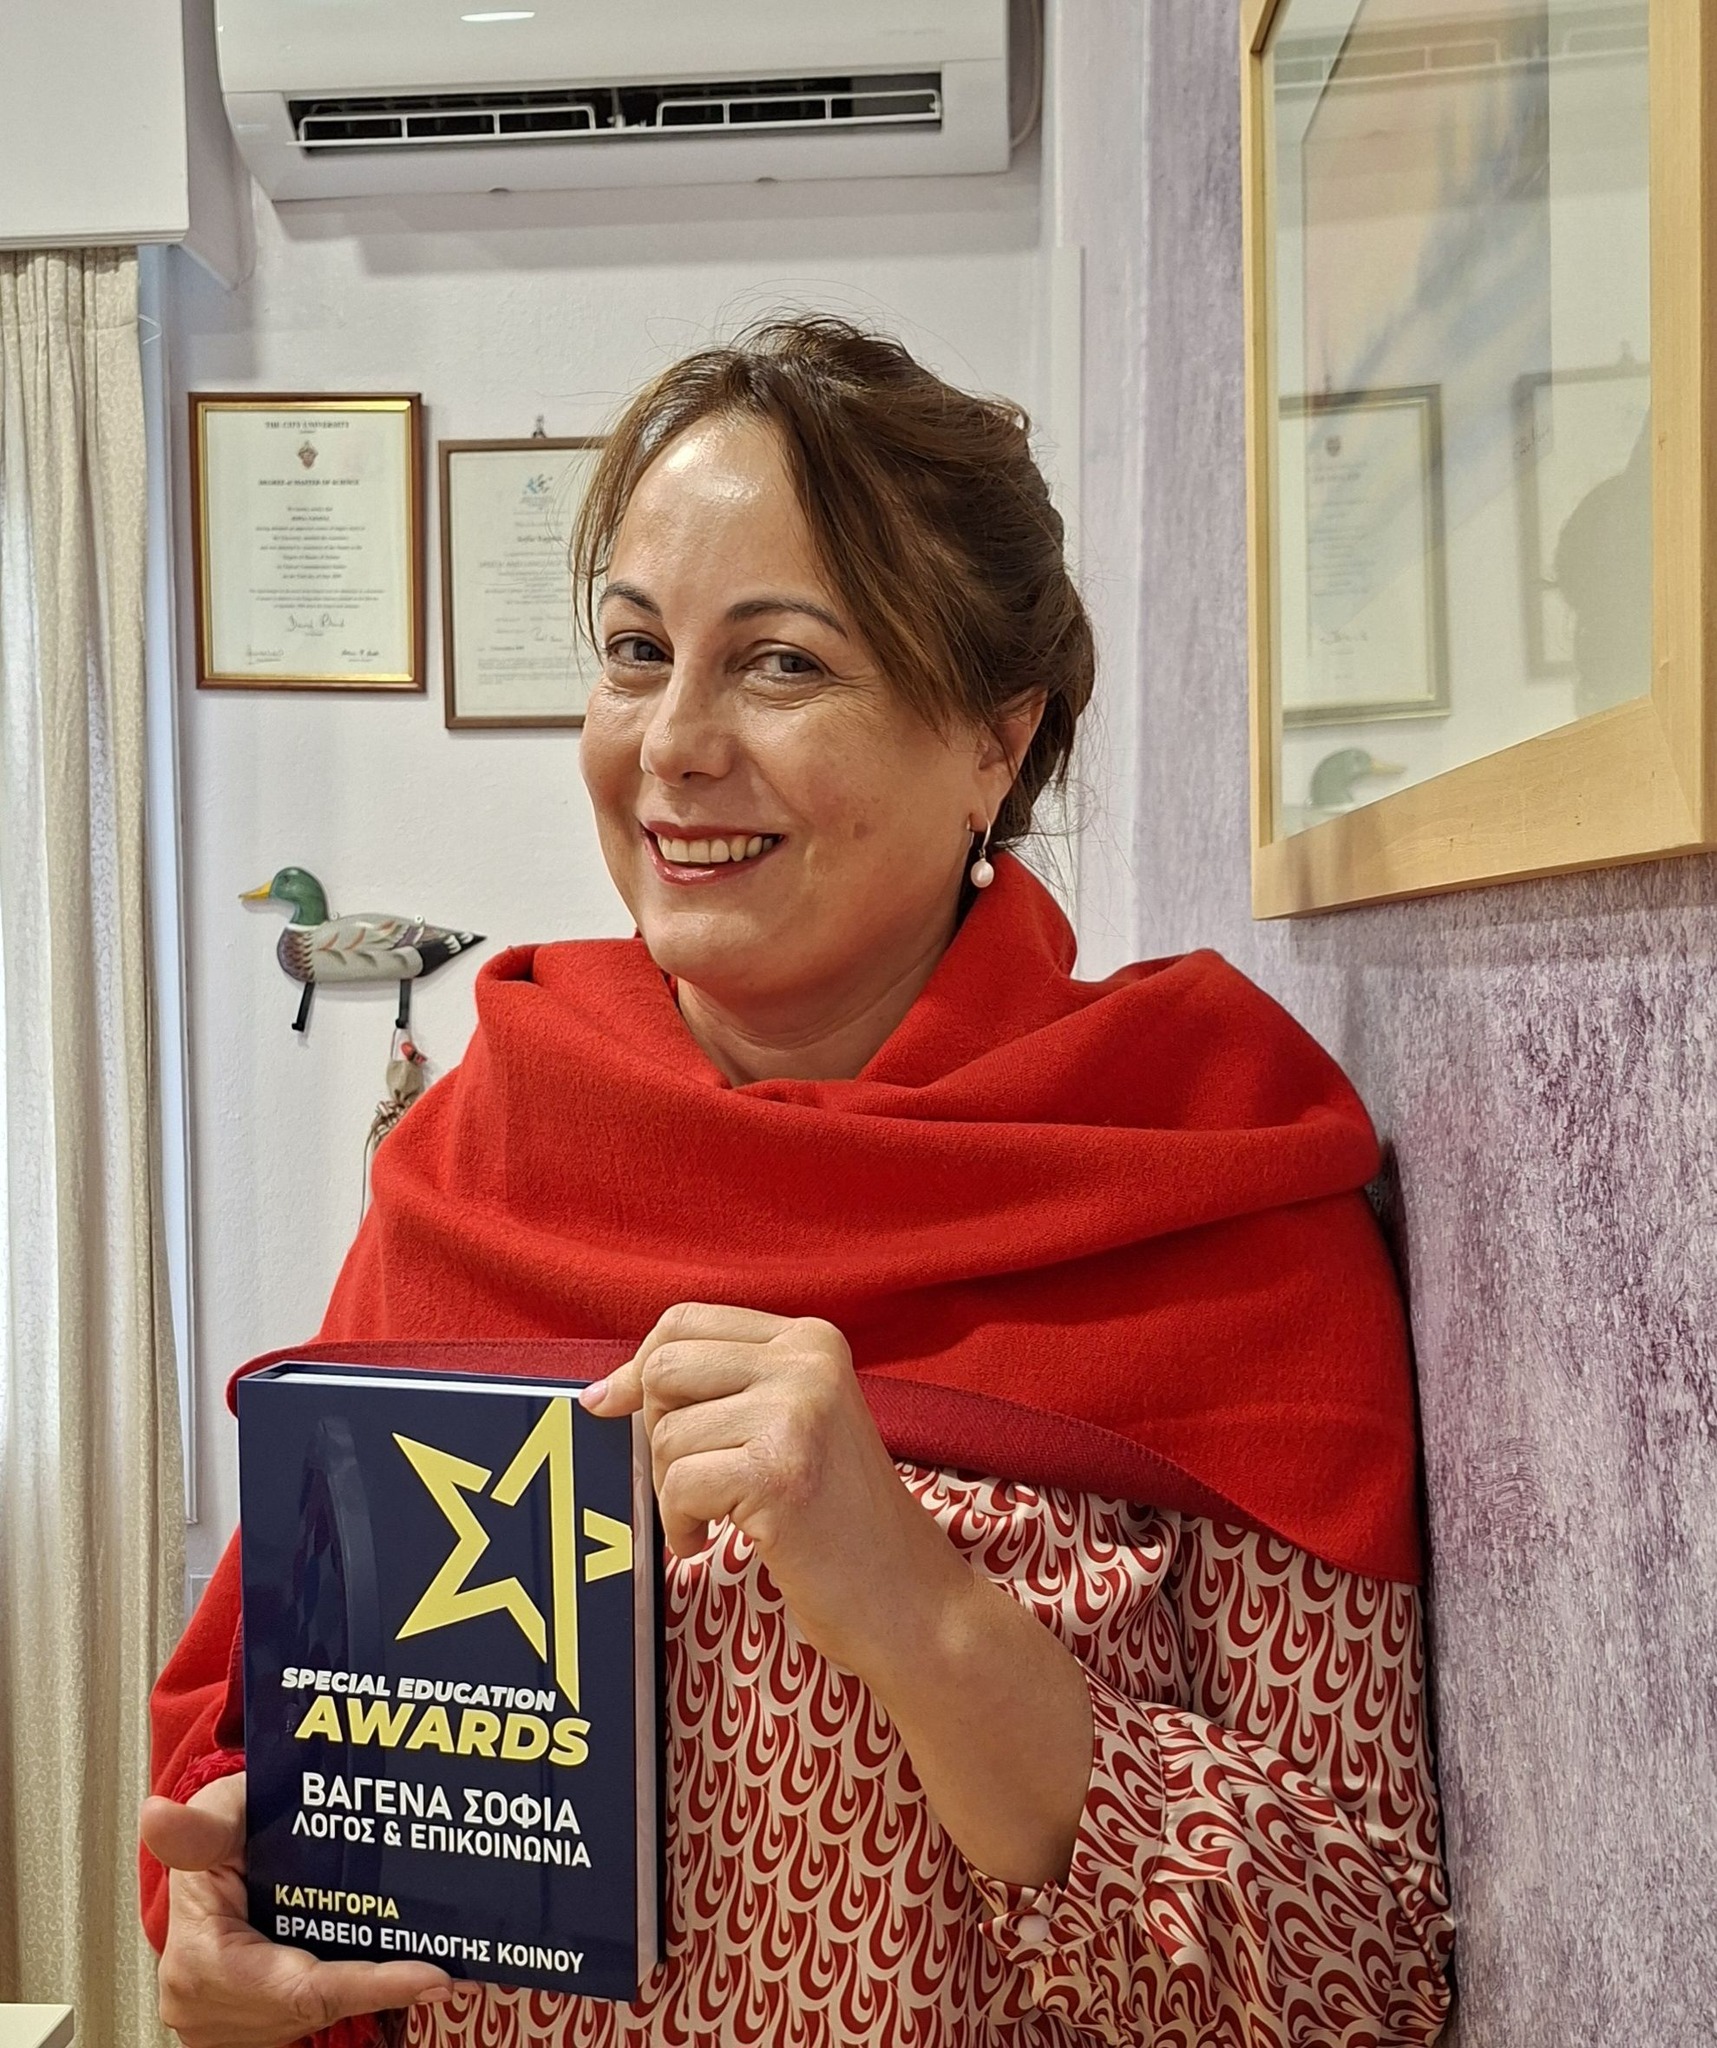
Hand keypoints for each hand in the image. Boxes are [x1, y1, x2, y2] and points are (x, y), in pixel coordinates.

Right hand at [142, 1773, 455, 2047]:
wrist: (211, 1855)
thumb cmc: (219, 1830)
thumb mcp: (217, 1815)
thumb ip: (199, 1828)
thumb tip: (157, 1814)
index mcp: (200, 1961)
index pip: (297, 1989)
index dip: (367, 1985)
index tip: (431, 1976)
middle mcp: (207, 2008)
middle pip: (313, 2009)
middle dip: (382, 1990)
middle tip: (453, 1972)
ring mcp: (228, 2025)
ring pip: (316, 2019)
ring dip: (373, 1996)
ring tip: (436, 1972)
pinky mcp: (252, 2025)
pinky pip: (310, 2016)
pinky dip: (354, 1995)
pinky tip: (401, 1978)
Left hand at [584, 1303, 1094, 1885]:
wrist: (909, 1600)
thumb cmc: (835, 1522)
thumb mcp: (787, 1426)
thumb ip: (712, 1392)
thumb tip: (599, 1394)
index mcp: (810, 1338)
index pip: (685, 1321)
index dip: (638, 1369)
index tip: (616, 1412)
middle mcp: (807, 1360)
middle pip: (663, 1370)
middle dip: (659, 1436)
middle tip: (698, 1482)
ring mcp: (797, 1411)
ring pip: (665, 1435)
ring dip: (674, 1492)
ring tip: (722, 1518)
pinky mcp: (779, 1471)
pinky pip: (678, 1485)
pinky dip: (681, 1525)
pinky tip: (713, 1541)